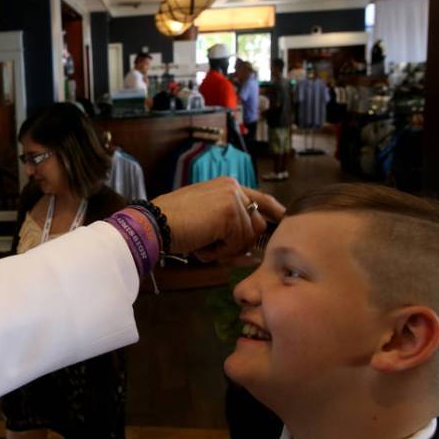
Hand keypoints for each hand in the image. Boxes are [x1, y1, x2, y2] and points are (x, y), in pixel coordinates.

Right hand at [151, 177, 283, 260]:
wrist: (154, 224)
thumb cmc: (172, 224)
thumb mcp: (205, 220)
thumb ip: (229, 226)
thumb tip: (252, 252)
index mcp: (226, 186)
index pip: (260, 199)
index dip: (275, 211)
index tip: (284, 219)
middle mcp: (233, 188)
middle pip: (258, 226)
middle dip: (239, 244)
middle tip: (212, 248)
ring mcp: (233, 199)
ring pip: (247, 239)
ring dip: (225, 250)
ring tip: (201, 244)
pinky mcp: (231, 214)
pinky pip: (237, 245)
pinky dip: (219, 253)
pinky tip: (201, 245)